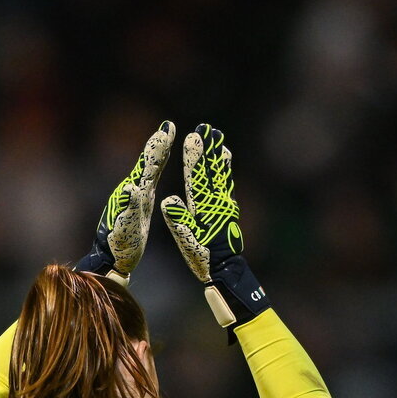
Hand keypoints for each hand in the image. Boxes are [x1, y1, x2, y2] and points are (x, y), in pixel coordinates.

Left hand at [75, 121, 175, 283]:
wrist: (112, 257)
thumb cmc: (119, 245)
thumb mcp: (124, 227)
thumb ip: (128, 207)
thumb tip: (131, 188)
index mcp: (134, 193)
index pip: (148, 165)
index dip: (158, 147)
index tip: (167, 128)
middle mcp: (134, 190)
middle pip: (149, 163)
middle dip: (159, 144)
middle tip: (167, 126)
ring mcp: (137, 197)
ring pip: (149, 169)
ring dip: (158, 153)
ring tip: (164, 137)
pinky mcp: (139, 205)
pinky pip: (150, 181)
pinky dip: (156, 168)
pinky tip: (157, 167)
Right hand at [162, 123, 269, 329]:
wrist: (226, 270)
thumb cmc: (203, 257)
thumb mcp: (187, 240)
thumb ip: (178, 219)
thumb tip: (168, 199)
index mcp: (203, 208)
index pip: (198, 177)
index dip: (195, 157)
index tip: (194, 137)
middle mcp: (216, 202)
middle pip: (212, 170)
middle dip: (208, 149)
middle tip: (208, 127)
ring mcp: (224, 204)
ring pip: (221, 174)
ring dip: (217, 155)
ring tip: (218, 137)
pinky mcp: (228, 209)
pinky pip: (226, 183)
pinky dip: (225, 169)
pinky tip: (225, 161)